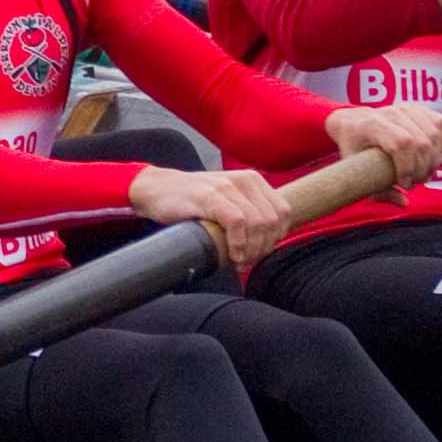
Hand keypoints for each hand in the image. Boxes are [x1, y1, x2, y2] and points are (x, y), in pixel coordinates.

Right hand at [130, 162, 292, 268]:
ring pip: (258, 223)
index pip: (283, 212)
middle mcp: (244, 180)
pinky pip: (237, 222)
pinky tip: (231, 255)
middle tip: (247, 261)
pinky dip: (238, 244)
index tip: (260, 252)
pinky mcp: (211, 196)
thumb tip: (268, 243)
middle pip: (273, 221)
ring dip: (251, 249)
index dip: (276, 237)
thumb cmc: (192, 202)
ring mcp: (227, 187)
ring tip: (238, 261)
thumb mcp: (227, 202)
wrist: (158, 190)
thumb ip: (249, 214)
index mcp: (253, 181)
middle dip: (263, 247)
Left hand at [327, 101, 441, 186]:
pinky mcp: (419, 109)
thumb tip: (403, 202)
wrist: (353, 123)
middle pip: (420, 141)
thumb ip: (379, 190)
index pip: (401, 143)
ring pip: (433, 133)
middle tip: (416, 182)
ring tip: (424, 173)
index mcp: (371, 125)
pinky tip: (433, 157)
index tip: (405, 184)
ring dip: (434, 159)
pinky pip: (439, 124)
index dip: (408, 167)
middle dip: (423, 168)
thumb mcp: (357, 172)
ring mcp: (406, 108)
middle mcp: (390, 113)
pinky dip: (441, 143)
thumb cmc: (353, 148)